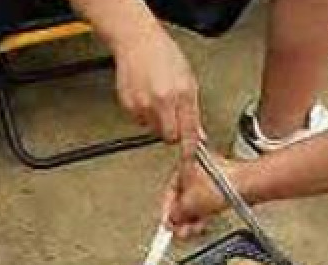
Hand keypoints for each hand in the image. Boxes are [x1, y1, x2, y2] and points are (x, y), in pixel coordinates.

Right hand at [113, 28, 201, 157]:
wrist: (136, 41)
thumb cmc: (163, 54)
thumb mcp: (188, 79)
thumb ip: (193, 110)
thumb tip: (199, 133)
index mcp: (181, 94)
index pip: (188, 132)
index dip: (190, 149)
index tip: (190, 160)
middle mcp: (162, 102)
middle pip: (169, 136)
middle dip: (173, 131)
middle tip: (173, 115)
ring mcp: (143, 105)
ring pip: (154, 130)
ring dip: (158, 122)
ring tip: (158, 99)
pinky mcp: (129, 106)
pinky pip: (140, 121)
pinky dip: (144, 114)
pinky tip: (146, 96)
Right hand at [163, 154, 234, 237]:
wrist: (246, 184)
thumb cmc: (221, 182)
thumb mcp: (189, 203)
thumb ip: (176, 214)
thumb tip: (171, 220)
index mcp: (185, 165)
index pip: (170, 191)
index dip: (167, 209)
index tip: (166, 223)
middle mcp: (197, 169)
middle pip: (183, 198)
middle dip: (181, 217)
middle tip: (178, 230)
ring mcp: (210, 177)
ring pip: (196, 202)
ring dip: (192, 219)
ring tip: (190, 231)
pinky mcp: (222, 187)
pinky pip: (208, 203)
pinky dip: (203, 215)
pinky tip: (201, 225)